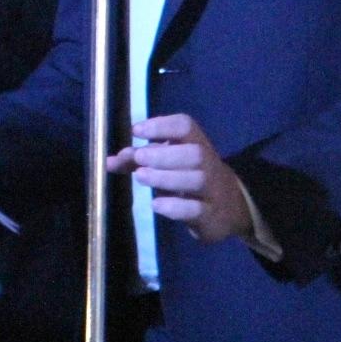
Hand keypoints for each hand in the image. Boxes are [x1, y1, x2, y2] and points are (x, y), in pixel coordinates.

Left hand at [106, 114, 253, 243]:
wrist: (230, 207)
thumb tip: (109, 160)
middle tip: (139, 158)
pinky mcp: (210, 216)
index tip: (136, 131)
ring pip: (196, 179)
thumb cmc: (189, 176)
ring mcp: (212, 190)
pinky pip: (196, 209)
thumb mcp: (168, 163)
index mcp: (196, 142)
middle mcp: (208, 163)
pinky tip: (156, 205)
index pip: (185, 125)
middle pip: (194, 153)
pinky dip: (175, 207)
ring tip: (141, 177)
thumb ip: (139, 160)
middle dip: (164, 154)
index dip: (161, 125)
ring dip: (166, 177)